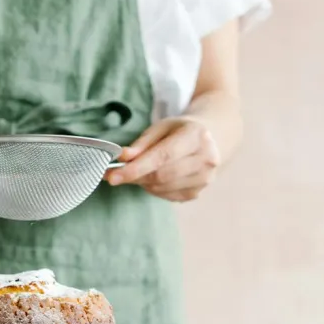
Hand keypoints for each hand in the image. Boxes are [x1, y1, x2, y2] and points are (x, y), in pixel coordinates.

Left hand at [104, 117, 221, 201]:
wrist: (211, 140)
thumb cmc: (180, 131)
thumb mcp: (161, 128)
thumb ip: (141, 144)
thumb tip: (122, 158)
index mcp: (196, 136)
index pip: (162, 157)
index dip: (136, 168)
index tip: (112, 176)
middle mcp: (205, 159)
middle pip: (161, 176)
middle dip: (134, 176)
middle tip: (114, 175)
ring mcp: (204, 179)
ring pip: (161, 188)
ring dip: (142, 182)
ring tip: (137, 171)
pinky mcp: (198, 192)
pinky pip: (166, 195)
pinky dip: (153, 188)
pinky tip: (153, 177)